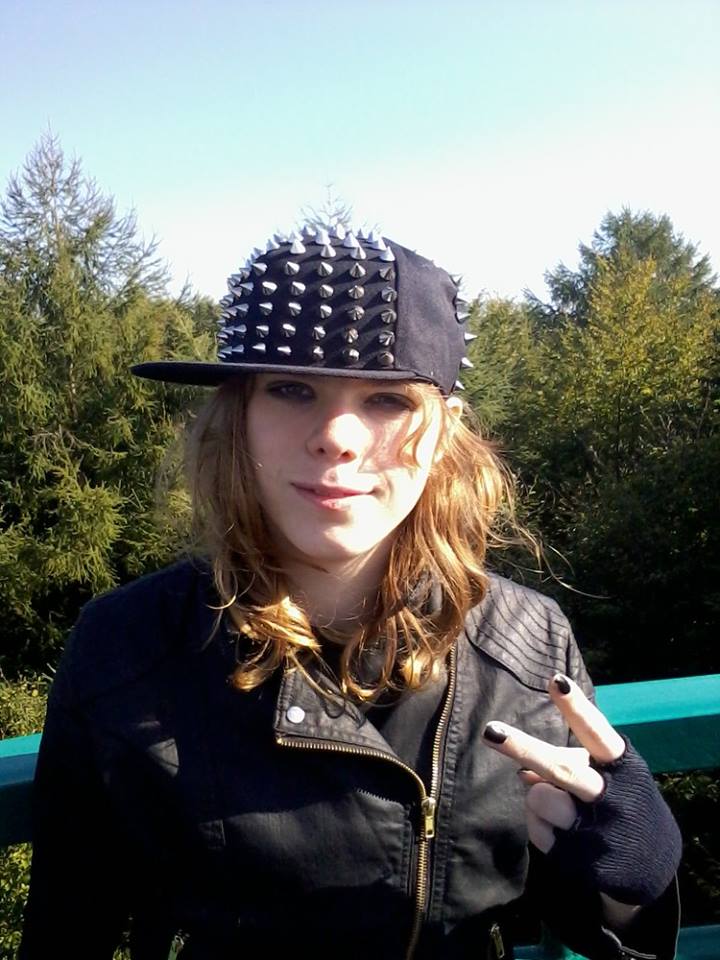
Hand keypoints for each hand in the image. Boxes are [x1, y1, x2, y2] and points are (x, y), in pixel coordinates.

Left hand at [481, 673, 680, 906]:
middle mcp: (612, 796)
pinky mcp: (581, 857)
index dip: (576, 708)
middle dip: (523, 749)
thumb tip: (526, 771)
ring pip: (542, 799)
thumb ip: (571, 762)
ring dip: (538, 798)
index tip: (556, 681)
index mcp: (621, 766)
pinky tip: (563, 833)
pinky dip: (541, 827)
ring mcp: (597, 829)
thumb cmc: (621, 800)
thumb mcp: (609, 774)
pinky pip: (539, 833)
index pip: (596, 732)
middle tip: (490, 732)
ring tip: (557, 806)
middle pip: (561, 769)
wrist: (650, 863)